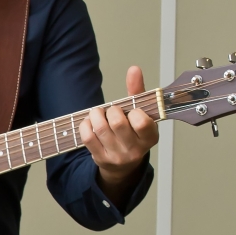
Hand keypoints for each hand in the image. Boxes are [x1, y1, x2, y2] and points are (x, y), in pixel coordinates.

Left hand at [79, 64, 158, 198]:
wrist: (123, 165)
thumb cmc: (133, 134)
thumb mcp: (141, 114)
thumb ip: (138, 92)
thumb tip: (134, 69)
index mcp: (149, 137)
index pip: (142, 123)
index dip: (134, 113)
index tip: (132, 111)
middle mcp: (134, 150)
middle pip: (118, 123)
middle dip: (112, 110)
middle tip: (112, 111)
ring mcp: (117, 156)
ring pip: (101, 129)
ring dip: (96, 115)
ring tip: (98, 113)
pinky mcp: (100, 159)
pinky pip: (88, 137)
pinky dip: (86, 125)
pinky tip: (90, 122)